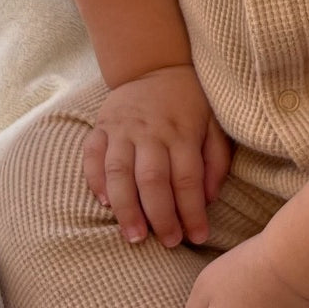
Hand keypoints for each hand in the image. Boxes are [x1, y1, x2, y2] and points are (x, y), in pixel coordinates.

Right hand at [83, 66, 232, 246]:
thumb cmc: (190, 102)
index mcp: (182, 132)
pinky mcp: (101, 126)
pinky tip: (104, 203)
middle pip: (152, 180)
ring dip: (126, 208)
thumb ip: (216, 161)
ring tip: (134, 236)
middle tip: (167, 243)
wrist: (155, 64)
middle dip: (160, 217)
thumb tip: (208, 199)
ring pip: (119, 172)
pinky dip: (95, 180)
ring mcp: (123, 129)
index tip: (198, 237)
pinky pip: (92, 155)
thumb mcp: (215, 124)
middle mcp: (151, 132)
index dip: (193, 212)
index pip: (188, 180)